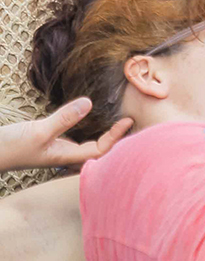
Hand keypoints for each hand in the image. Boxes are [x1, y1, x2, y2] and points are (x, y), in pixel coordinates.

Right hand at [0, 97, 132, 171]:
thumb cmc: (10, 148)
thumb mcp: (39, 131)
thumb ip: (64, 118)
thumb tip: (89, 103)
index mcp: (67, 158)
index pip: (102, 151)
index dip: (117, 137)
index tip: (128, 120)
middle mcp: (66, 156)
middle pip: (100, 152)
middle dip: (118, 141)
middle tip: (135, 126)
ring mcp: (58, 151)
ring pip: (88, 146)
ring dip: (105, 137)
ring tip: (121, 124)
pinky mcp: (50, 143)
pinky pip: (76, 139)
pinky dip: (89, 131)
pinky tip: (93, 124)